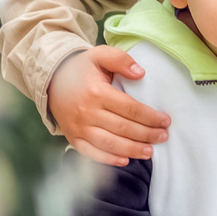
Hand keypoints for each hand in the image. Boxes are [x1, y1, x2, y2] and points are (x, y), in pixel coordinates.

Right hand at [48, 46, 171, 165]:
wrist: (51, 80)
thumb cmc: (80, 68)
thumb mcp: (99, 55)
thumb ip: (121, 60)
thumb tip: (140, 73)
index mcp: (97, 92)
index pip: (130, 109)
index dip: (150, 117)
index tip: (165, 120)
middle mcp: (87, 113)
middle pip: (123, 128)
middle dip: (147, 135)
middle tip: (163, 136)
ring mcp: (79, 128)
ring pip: (110, 144)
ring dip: (132, 150)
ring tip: (150, 151)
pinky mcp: (73, 138)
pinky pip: (92, 153)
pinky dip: (109, 160)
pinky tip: (125, 160)